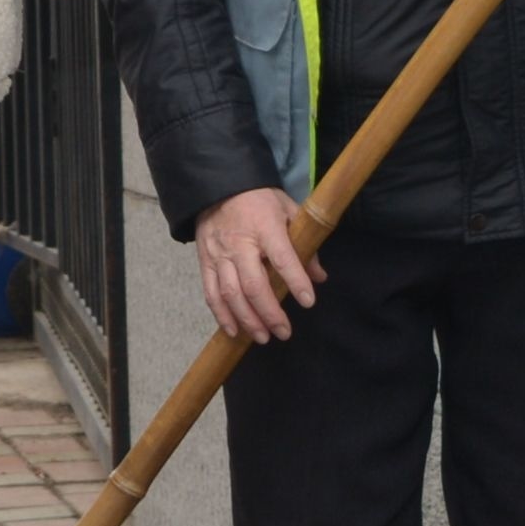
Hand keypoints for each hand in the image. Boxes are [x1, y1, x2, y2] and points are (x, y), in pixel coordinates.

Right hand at [193, 189, 320, 346]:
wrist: (218, 188)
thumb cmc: (259, 200)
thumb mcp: (288, 211)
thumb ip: (304, 244)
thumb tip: (319, 277)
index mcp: (264, 227)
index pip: (282, 258)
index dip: (296, 281)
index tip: (308, 302)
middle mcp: (239, 244)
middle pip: (253, 284)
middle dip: (270, 313)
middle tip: (284, 332)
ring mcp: (219, 255)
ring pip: (231, 294)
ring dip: (247, 320)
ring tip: (263, 337)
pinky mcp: (205, 263)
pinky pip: (211, 294)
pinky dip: (222, 315)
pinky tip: (234, 332)